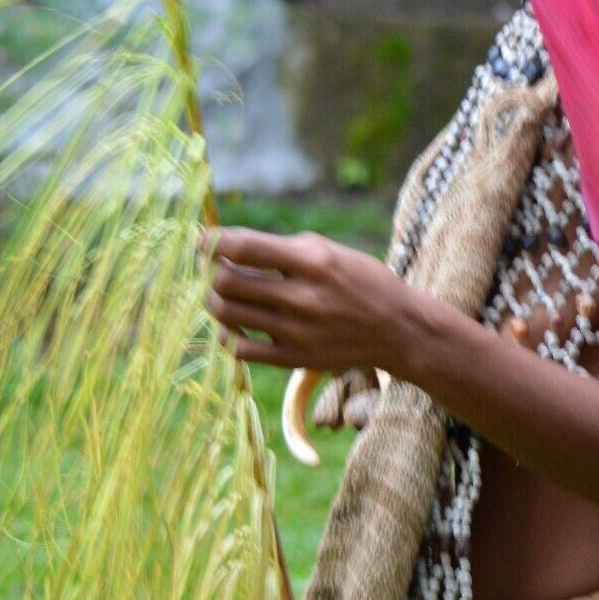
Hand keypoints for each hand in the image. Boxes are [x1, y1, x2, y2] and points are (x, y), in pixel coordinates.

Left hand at [204, 228, 420, 375]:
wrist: (397, 330)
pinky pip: (240, 349)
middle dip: (210, 272)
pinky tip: (234, 323)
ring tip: (221, 294)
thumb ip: (281, 248)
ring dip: (214, 300)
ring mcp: (296, 331)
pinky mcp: (293, 359)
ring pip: (227, 314)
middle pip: (226, 282)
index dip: (211, 242)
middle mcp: (302, 297)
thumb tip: (227, 246)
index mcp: (312, 261)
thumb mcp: (328, 251)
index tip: (200, 240)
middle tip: (212, 268)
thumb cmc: (360, 282)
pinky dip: (228, 333)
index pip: (242, 247)